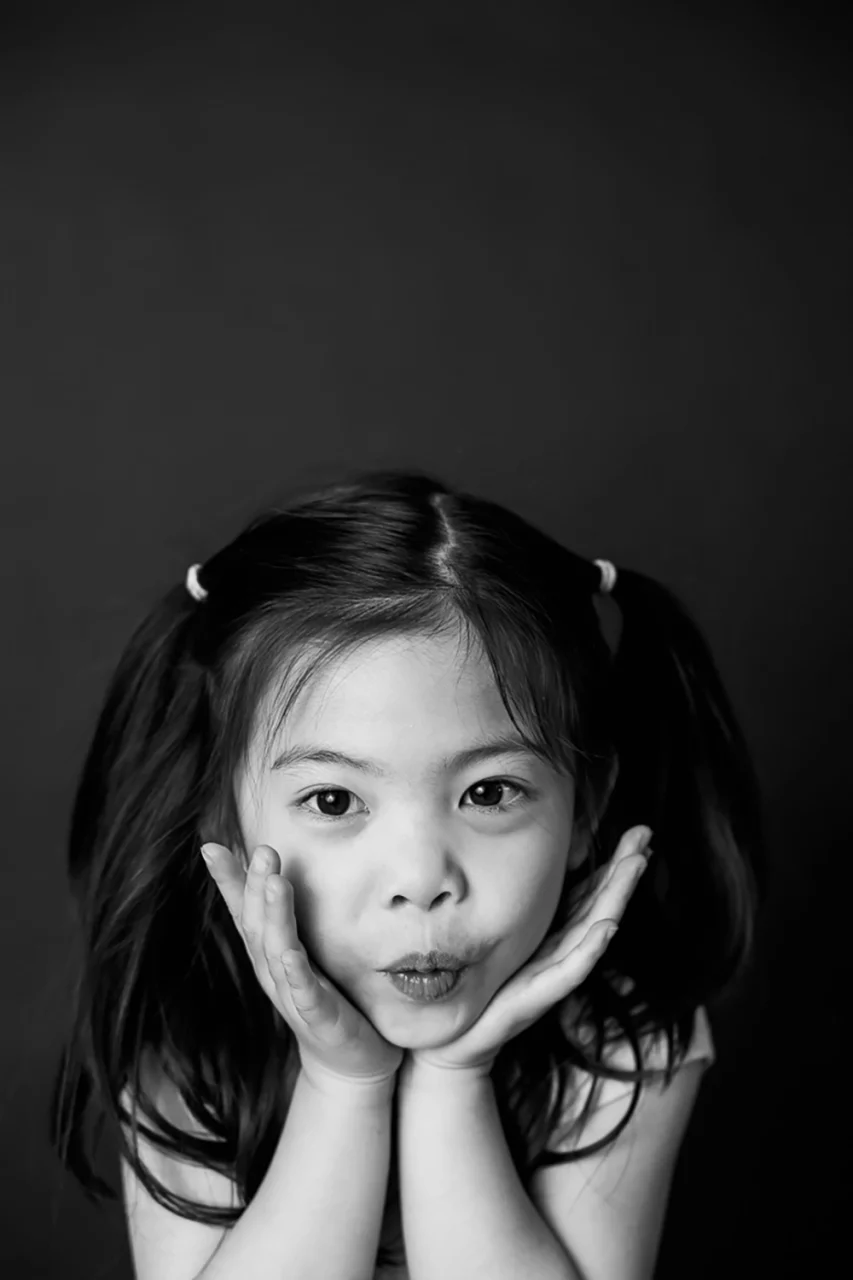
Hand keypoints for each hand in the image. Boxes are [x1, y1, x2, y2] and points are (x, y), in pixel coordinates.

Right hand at [201, 841, 402, 1089]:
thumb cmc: (323, 999)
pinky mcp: (318, 1017)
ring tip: (275, 882)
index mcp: (267, 955)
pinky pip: (304, 992)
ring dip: (274, 916)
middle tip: (262, 849)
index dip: (227, 881)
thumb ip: (284, 918)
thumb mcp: (298, 953)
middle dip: (255, 887)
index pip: (242, 912)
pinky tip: (291, 954)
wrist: (347, 1061)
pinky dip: (295, 972)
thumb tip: (273, 872)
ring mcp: (292, 996)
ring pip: (277, 952)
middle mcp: (272, 973)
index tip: (210, 846)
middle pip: (257, 926)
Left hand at [409, 825, 653, 1076]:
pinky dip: (591, 949)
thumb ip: (527, 912)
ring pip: (593, 930)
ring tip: (635, 866)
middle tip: (645, 837)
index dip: (617, 866)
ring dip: (616, 898)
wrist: (456, 1041)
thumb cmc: (483, 989)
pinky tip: (608, 928)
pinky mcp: (538, 997)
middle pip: (601, 906)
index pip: (593, 895)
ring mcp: (553, 975)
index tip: (638, 834)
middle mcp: (561, 954)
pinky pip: (569, 971)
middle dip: (624, 872)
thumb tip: (537, 871)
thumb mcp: (506, 941)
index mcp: (555, 938)